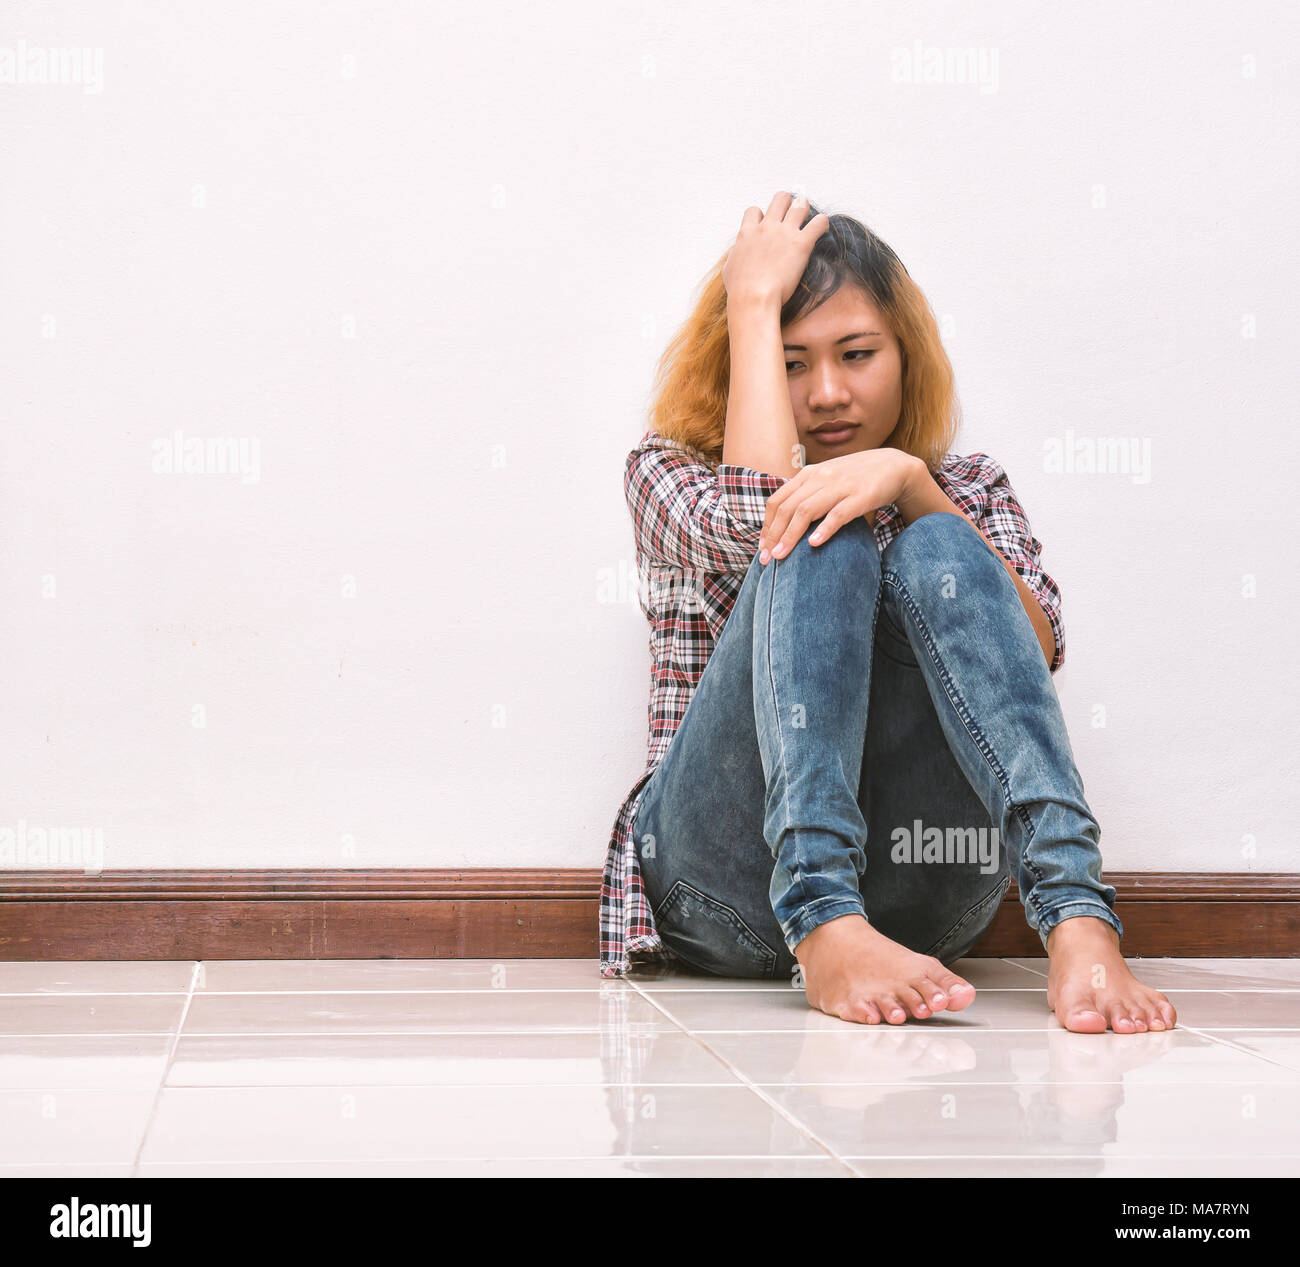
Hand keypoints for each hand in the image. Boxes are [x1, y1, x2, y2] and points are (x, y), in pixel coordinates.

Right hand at [721, 191, 829, 308]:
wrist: (754, 298)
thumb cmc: (740, 290)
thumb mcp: (729, 269)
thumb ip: (735, 256)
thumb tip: (737, 255)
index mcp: (747, 233)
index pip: (754, 211)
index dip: (762, 216)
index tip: (766, 226)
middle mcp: (766, 227)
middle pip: (780, 199)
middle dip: (788, 204)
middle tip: (792, 216)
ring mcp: (784, 233)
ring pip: (800, 204)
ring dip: (806, 209)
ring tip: (809, 219)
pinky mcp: (801, 243)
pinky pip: (819, 222)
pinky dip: (822, 224)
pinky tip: (822, 230)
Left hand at [758, 449, 923, 562]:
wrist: (894, 467)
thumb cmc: (856, 479)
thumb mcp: (827, 480)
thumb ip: (807, 495)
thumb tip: (782, 523)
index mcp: (809, 474)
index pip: (778, 500)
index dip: (767, 525)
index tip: (762, 548)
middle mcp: (821, 476)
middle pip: (788, 507)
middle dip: (774, 535)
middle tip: (766, 559)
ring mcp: (840, 485)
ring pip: (806, 510)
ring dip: (790, 535)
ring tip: (781, 556)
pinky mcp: (861, 496)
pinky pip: (838, 513)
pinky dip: (824, 529)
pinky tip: (814, 544)